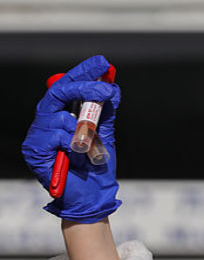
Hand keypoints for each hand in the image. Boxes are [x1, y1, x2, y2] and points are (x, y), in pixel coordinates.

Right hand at [21, 55, 121, 222]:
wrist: (92, 196)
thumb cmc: (97, 166)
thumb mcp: (106, 134)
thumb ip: (107, 112)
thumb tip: (113, 86)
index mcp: (63, 115)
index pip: (68, 86)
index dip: (83, 72)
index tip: (103, 63)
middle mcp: (48, 121)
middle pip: (58, 92)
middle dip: (84, 87)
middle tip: (105, 89)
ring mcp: (38, 136)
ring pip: (59, 117)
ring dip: (83, 129)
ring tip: (95, 146)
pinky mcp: (34, 151)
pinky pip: (54, 137)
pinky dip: (72, 144)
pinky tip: (79, 155)